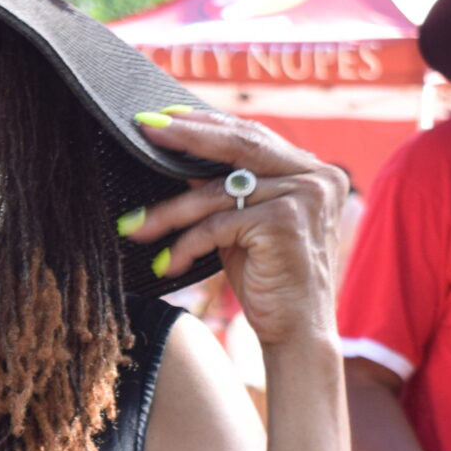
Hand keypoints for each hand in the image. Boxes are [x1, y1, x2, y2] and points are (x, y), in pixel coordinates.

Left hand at [123, 108, 348, 350]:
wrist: (296, 331)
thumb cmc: (267, 278)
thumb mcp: (244, 224)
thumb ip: (226, 189)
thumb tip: (178, 156)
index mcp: (311, 170)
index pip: (252, 136)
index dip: (206, 125)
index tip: (163, 119)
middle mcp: (316, 176)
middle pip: (239, 144)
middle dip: (186, 137)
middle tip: (144, 129)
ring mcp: (305, 196)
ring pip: (217, 192)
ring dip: (168, 212)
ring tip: (133, 226)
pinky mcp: (285, 222)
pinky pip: (217, 225)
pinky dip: (186, 244)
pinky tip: (167, 263)